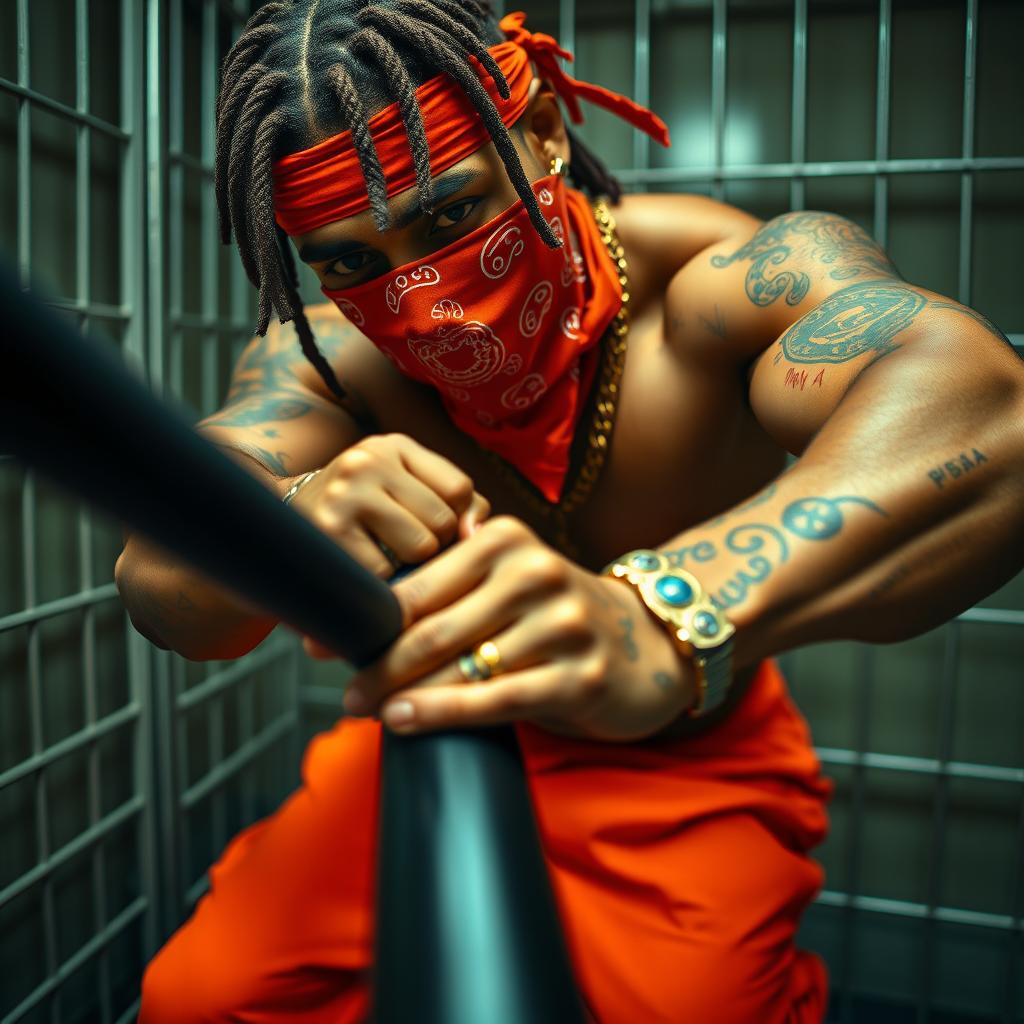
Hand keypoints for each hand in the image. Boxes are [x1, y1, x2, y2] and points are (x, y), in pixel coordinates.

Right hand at [286, 433, 490, 579]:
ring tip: (385, 560)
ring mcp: (346, 493)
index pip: (460, 488)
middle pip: (444, 521)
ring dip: (410, 568)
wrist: (276, 530)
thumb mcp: (406, 493)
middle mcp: (369, 459)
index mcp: (394, 445)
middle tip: (402, 550)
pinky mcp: (328, 531)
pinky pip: (385, 573)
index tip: (434, 532)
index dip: (456, 520)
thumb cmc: (361, 517)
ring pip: (421, 548)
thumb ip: (459, 506)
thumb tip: (477, 535)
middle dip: (434, 547)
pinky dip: (380, 586)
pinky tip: (362, 574)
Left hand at [305, 515, 697, 741]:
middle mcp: (535, 573)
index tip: (323, 637)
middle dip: (377, 661)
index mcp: (506, 539)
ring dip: (401, 692)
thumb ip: (451, 587)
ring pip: (459, 666)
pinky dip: (441, 713)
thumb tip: (362, 617)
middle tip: (342, 686)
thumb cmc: (553, 613)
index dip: (365, 615)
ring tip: (364, 706)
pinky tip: (405, 720)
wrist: (643, 643)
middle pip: (432, 627)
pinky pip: (494, 700)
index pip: (419, 583)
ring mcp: (562, 625)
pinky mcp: (579, 677)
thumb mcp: (508, 580)